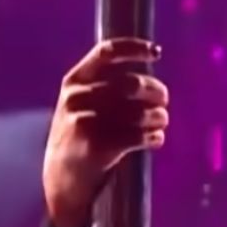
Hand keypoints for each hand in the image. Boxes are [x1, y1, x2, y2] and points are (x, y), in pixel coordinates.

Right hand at [42, 38, 167, 226]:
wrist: (63, 179)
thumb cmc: (81, 137)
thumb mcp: (82, 105)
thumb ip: (106, 88)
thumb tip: (151, 82)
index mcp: (74, 80)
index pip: (106, 53)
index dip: (134, 48)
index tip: (156, 52)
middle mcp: (76, 97)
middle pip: (131, 84)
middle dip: (155, 91)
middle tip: (164, 101)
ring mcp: (83, 121)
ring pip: (137, 111)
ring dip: (158, 117)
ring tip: (161, 122)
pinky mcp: (95, 146)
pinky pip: (137, 136)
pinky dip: (153, 137)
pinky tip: (156, 140)